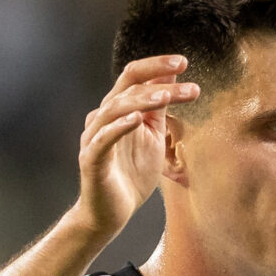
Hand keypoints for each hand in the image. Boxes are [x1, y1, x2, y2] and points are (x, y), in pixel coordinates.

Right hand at [73, 56, 200, 243]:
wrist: (111, 213)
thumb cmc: (132, 174)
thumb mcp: (153, 135)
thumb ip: (158, 107)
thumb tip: (171, 74)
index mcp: (118, 109)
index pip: (134, 77)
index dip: (157, 66)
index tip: (184, 62)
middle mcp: (103, 117)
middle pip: (126, 86)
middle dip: (155, 76)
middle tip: (184, 69)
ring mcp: (95, 137)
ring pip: (115, 108)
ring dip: (142, 99)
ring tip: (166, 95)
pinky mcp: (91, 159)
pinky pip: (103, 139)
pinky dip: (119, 127)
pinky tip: (136, 119)